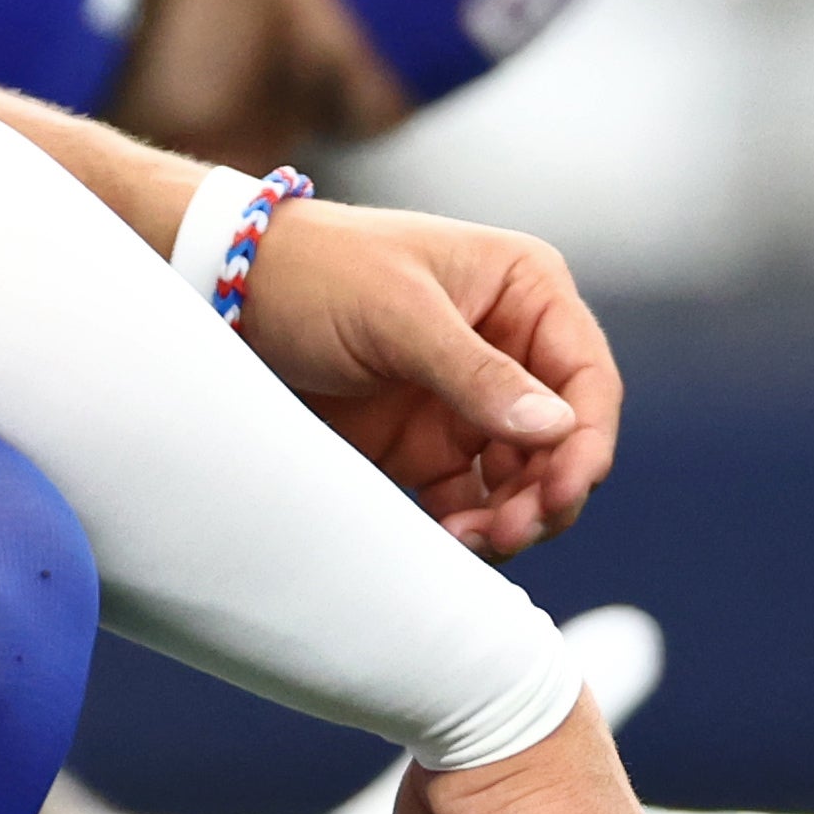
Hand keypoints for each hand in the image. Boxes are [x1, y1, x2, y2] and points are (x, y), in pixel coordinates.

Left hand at [235, 200, 615, 552]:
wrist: (225, 293)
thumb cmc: (316, 270)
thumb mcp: (397, 312)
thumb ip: (475, 373)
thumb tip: (558, 428)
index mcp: (525, 292)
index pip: (587, 378)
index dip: (587, 440)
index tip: (564, 491)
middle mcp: (510, 348)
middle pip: (564, 441)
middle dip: (549, 491)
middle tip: (512, 530)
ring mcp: (470, 402)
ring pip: (524, 480)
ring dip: (513, 518)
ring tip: (475, 542)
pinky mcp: (428, 446)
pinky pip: (472, 502)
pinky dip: (472, 529)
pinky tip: (449, 543)